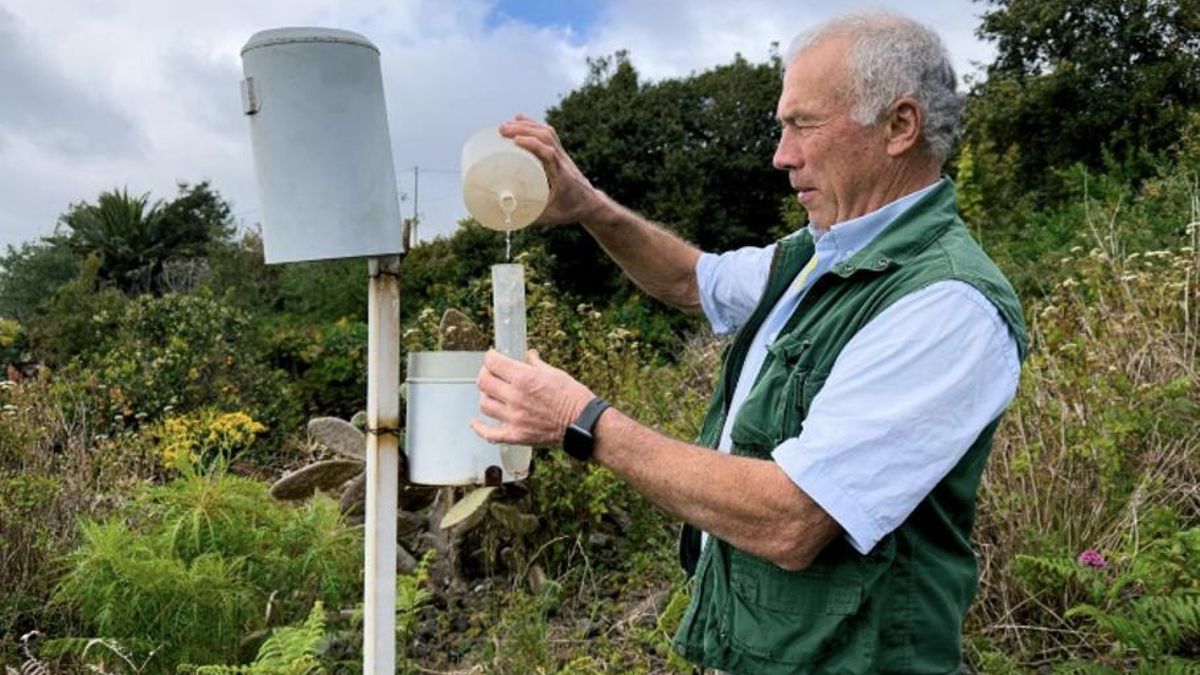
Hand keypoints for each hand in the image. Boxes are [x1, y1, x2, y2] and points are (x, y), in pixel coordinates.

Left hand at [471, 349, 594, 446]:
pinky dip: (479, 428)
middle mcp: (515, 397)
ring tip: (493, 394)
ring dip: (486, 396)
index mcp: (525, 378)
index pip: (493, 363)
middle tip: (491, 373)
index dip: (490, 357)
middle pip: (483, 382)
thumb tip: (528, 355)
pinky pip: (489, 433)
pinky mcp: (516, 435)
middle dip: (485, 374)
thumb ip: (536, 364)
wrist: (583, 424)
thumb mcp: (555, 373)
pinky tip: (475, 422)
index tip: (492, 357)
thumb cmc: (573, 397)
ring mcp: (514, 418)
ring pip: (484, 404)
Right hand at [499, 114, 605, 225]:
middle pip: (546, 137)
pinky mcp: (559, 153)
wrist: (591, 203)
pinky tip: (520, 120)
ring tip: (506, 125)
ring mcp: (562, 155)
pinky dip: (533, 125)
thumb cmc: (571, 210)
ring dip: (527, 125)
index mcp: (562, 175)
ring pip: (547, 132)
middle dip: (524, 129)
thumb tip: (506, 220)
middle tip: (502, 130)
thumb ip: (530, 219)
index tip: (516, 141)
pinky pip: (548, 133)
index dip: (533, 145)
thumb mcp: (551, 217)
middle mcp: (562, 161)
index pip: (550, 154)